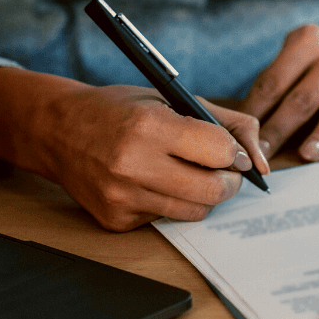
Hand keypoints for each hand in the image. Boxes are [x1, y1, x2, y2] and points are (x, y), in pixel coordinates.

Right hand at [0, 68, 269, 230]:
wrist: (57, 130)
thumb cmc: (120, 110)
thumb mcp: (170, 98)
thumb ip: (225, 122)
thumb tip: (262, 156)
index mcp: (149, 125)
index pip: (219, 152)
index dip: (235, 154)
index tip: (234, 154)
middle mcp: (133, 164)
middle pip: (212, 191)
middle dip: (228, 183)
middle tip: (224, 173)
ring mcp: (122, 196)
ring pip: (194, 212)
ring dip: (203, 197)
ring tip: (189, 175)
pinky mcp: (115, 219)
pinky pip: (164, 219)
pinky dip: (170, 204)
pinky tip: (152, 183)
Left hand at [240, 17, 318, 161]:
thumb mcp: (303, 63)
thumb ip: (278, 86)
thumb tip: (244, 126)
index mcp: (309, 40)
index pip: (276, 79)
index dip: (258, 111)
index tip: (245, 139)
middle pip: (305, 95)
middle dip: (281, 128)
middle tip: (265, 154)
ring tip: (308, 155)